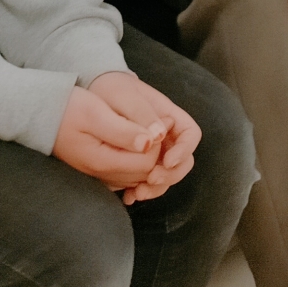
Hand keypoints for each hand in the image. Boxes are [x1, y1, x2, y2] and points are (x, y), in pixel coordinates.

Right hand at [51, 82, 165, 191]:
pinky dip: (136, 161)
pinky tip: (134, 141)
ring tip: (146, 130)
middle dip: (156, 151)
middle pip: (145, 172)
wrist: (42, 115)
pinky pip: (126, 174)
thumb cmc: (68, 109)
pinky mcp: (98, 171)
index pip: (147, 162)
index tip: (158, 121)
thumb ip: (123, 130)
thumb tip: (150, 142)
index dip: (157, 143)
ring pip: (137, 176)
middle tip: (157, 124)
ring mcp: (100, 175)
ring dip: (147, 157)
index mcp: (103, 161)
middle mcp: (102, 175)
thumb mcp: (96, 113)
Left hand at [86, 71, 200, 203]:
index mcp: (170, 116)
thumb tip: (158, 137)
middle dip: (171, 174)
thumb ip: (141, 115)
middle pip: (183, 160)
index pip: (190, 134)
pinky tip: (128, 196)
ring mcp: (155, 150)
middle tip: (151, 179)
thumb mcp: (126, 97)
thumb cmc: (113, 90)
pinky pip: (147, 179)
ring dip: (157, 187)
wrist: (96, 93)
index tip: (167, 161)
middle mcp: (167, 135)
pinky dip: (141, 189)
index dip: (184, 150)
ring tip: (138, 193)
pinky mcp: (140, 161)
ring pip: (167, 173)